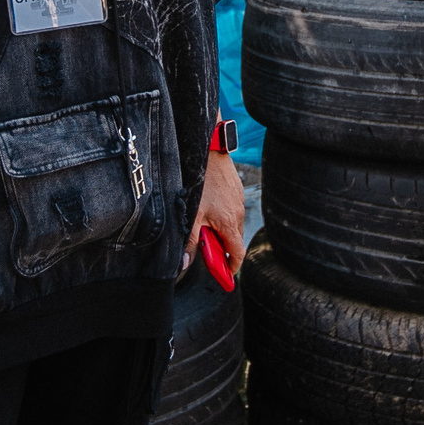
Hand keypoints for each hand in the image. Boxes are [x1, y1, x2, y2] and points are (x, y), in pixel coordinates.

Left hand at [184, 150, 245, 277]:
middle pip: (234, 239)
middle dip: (223, 248)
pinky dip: (222, 215)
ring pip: (232, 223)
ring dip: (221, 229)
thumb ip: (190, 241)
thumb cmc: (200, 182)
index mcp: (229, 223)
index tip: (226, 274)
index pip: (237, 252)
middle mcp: (238, 213)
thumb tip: (185, 263)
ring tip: (203, 225)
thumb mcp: (192, 215)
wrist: (209, 151)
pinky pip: (232, 208)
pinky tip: (208, 207)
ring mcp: (238, 200)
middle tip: (207, 250)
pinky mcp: (235, 189)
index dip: (232, 266)